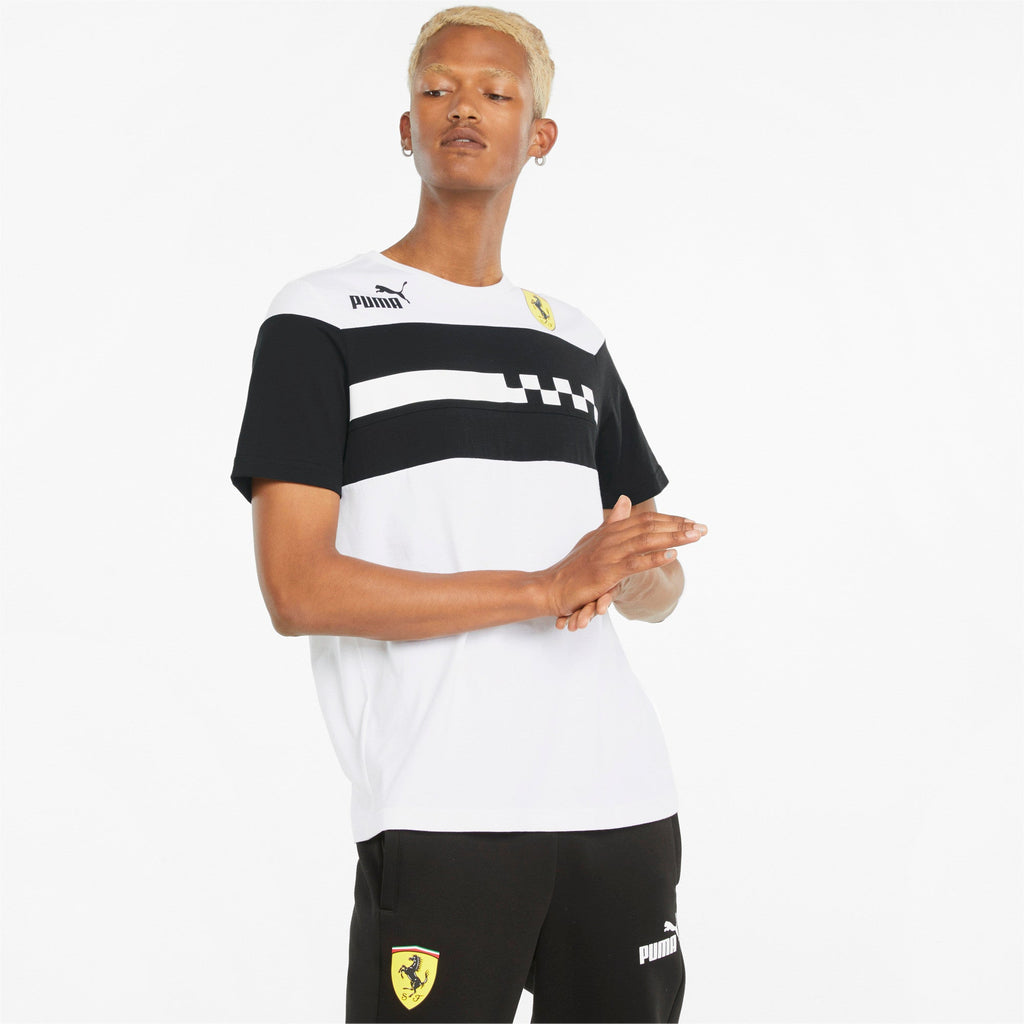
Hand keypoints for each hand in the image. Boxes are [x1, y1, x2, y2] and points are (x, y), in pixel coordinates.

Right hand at [544, 494, 705, 628]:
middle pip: (650, 526)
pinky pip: (635, 563)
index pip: (645, 519)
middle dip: (679, 526)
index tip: (691, 522)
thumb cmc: (573, 567)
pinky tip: (672, 555)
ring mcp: (609, 554)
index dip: (670, 519)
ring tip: (695, 536)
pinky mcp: (607, 572)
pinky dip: (654, 557)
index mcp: (610, 530)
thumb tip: (624, 500)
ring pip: (646, 541)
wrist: (551, 586)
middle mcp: (611, 538)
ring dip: (674, 537)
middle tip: (703, 528)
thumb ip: (612, 521)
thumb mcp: (594, 539)